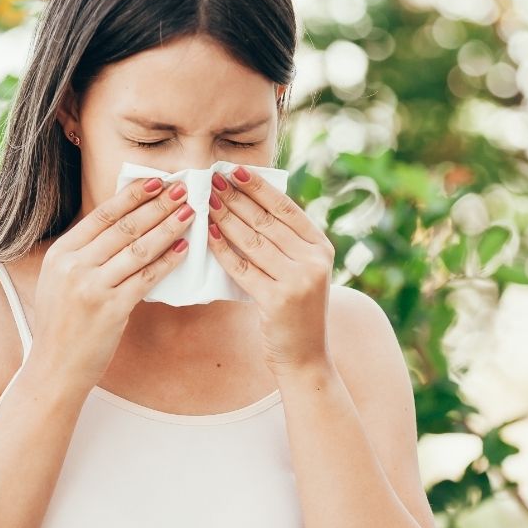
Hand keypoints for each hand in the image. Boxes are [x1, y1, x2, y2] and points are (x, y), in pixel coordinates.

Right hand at [28, 177, 195, 385]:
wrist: (55, 367)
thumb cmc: (62, 324)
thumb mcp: (59, 279)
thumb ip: (84, 253)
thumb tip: (123, 225)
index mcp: (61, 253)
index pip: (102, 214)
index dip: (132, 195)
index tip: (155, 181)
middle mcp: (74, 266)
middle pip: (124, 227)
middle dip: (157, 205)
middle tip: (182, 189)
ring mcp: (92, 287)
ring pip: (139, 249)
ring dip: (168, 227)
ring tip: (189, 213)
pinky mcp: (112, 309)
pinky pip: (147, 278)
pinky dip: (168, 261)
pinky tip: (184, 249)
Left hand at [206, 165, 335, 374]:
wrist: (306, 357)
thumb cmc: (297, 310)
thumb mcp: (302, 271)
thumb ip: (286, 242)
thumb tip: (250, 205)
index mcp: (321, 247)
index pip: (286, 208)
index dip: (258, 187)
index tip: (234, 170)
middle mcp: (314, 260)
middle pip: (266, 221)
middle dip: (235, 198)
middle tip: (211, 180)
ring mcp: (298, 280)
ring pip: (252, 241)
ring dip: (225, 218)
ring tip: (205, 202)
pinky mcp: (277, 300)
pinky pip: (242, 268)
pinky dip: (223, 250)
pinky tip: (207, 235)